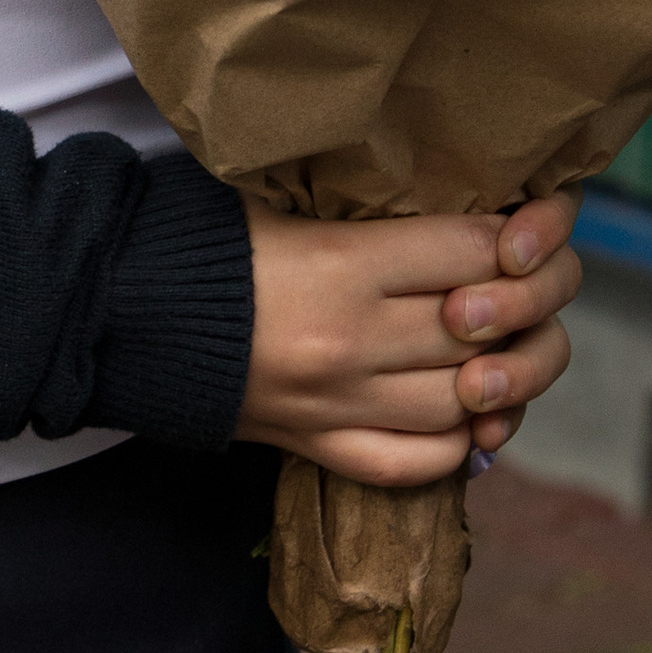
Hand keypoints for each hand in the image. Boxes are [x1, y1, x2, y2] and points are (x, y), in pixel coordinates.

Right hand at [235, 190, 580, 488]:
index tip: (521, 224)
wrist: (124, 314)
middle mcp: (352, 340)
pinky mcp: (318, 446)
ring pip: (464, 402)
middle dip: (526, 302)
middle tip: (527, 283)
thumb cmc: (206, 237)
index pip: (472, 252)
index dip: (516, 235)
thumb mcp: (281, 193)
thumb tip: (448, 189)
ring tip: (503, 345)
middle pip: (482, 329)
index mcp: (343, 263)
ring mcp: (339, 405)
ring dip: (501, 375)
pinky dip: (458, 442)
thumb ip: (362, 197)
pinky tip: (467, 412)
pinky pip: (417, 462)